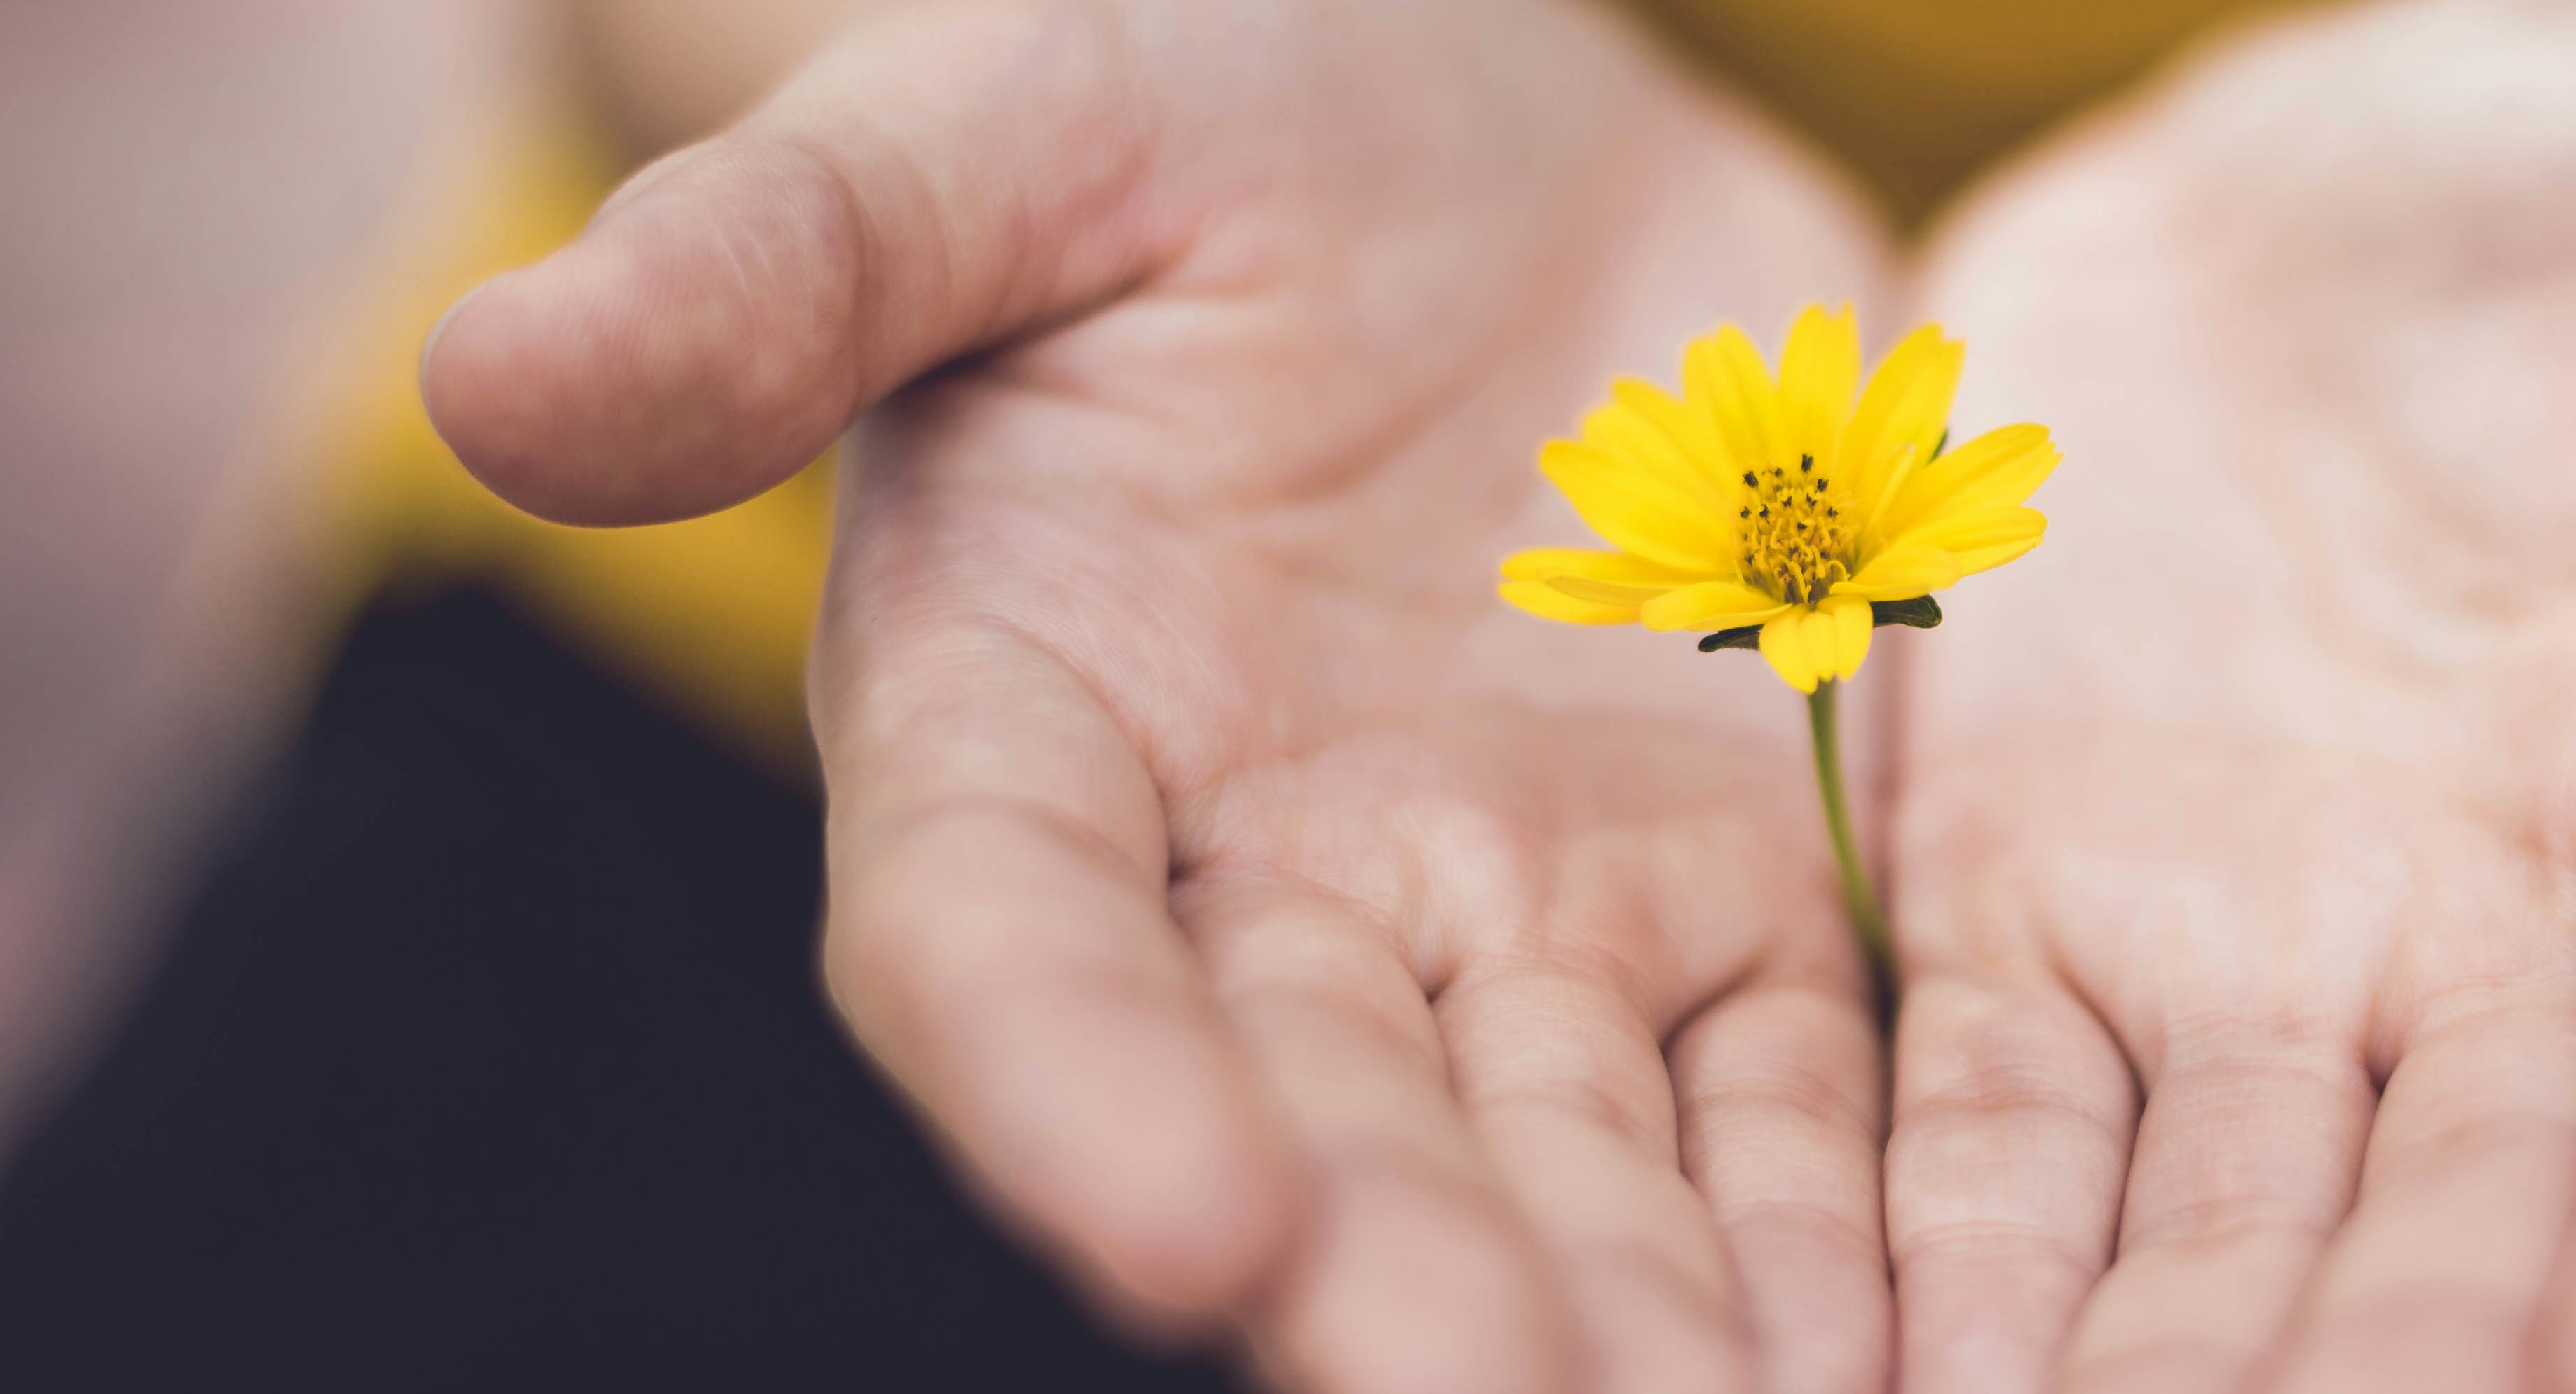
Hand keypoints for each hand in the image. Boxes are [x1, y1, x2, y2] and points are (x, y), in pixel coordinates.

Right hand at [422, 2, 1896, 1387]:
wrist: (1464, 117)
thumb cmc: (1179, 89)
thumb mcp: (997, 127)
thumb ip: (787, 256)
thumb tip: (496, 367)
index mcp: (1025, 713)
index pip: (1012, 941)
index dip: (1076, 1094)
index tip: (1187, 1236)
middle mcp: (1253, 876)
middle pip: (1314, 1119)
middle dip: (1408, 1283)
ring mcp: (1503, 905)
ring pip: (1570, 1157)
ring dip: (1643, 1313)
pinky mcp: (1722, 885)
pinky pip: (1790, 1085)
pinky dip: (1844, 1222)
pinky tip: (1917, 1344)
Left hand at [1878, 2, 2575, 1389]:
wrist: (2292, 191)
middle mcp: (2525, 949)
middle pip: (2487, 1228)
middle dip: (2421, 1388)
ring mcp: (2268, 966)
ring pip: (2223, 1251)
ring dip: (2157, 1392)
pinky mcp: (2032, 937)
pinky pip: (1983, 1149)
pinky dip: (1935, 1287)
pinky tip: (1873, 1392)